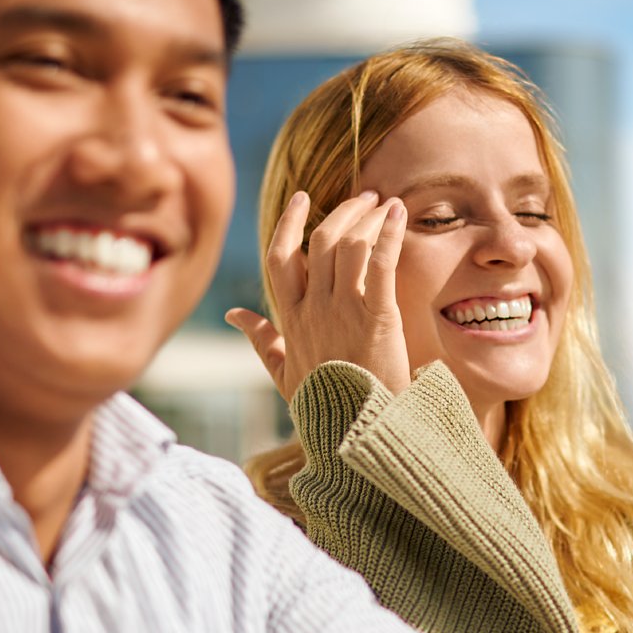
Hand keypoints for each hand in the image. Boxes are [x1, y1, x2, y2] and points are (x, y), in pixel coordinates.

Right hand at [226, 189, 412, 401]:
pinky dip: (389, 234)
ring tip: (384, 205)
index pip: (281, 258)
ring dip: (367, 218)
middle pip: (321, 241)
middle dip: (342, 212)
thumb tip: (233, 315)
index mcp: (292, 320)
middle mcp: (314, 310)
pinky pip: (380, 264)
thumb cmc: (326, 407)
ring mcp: (343, 313)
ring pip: (349, 245)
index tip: (302, 198)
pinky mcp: (377, 319)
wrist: (358, 435)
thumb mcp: (285, 374)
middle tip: (364, 197)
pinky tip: (399, 213)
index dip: (289, 223)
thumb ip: (261, 340)